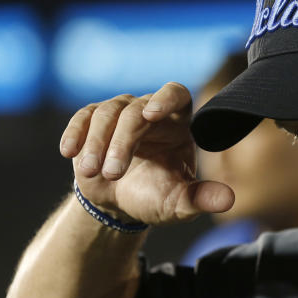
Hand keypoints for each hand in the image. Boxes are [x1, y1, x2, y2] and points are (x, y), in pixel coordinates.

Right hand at [59, 82, 234, 224]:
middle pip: (135, 111)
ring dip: (98, 143)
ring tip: (93, 173)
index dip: (165, 98)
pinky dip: (74, 133)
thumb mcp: (179, 204)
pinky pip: (83, 118)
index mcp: (178, 123)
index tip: (151, 114)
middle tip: (113, 173)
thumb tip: (228, 200)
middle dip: (122, 142)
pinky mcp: (92, 120)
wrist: (118, 203)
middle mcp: (149, 111)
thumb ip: (201, 199)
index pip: (177, 94)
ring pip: (107, 113)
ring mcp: (119, 112)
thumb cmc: (155, 197)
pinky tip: (69, 152)